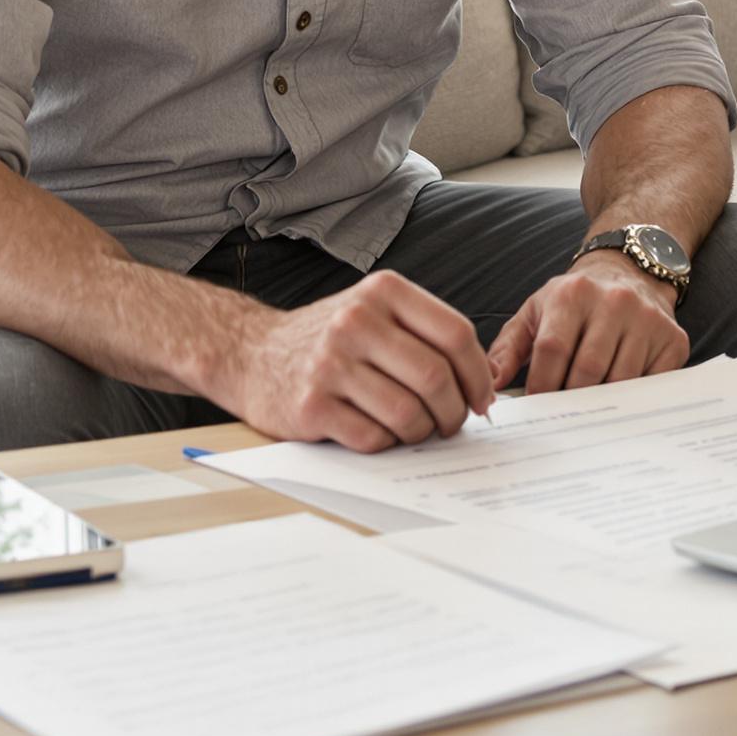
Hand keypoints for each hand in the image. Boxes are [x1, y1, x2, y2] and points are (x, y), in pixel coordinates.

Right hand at [228, 271, 495, 451]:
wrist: (252, 353)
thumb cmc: (330, 338)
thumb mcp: (376, 312)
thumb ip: (425, 333)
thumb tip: (483, 379)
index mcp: (382, 292)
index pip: (455, 333)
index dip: (478, 373)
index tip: (482, 398)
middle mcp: (356, 321)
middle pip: (435, 377)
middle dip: (454, 410)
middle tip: (452, 422)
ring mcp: (331, 363)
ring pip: (408, 413)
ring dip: (422, 432)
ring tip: (417, 429)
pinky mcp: (311, 406)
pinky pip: (373, 438)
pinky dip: (387, 443)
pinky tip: (380, 432)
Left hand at [487, 252, 689, 393]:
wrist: (629, 272)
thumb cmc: (575, 301)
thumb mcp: (536, 311)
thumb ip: (508, 347)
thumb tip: (489, 385)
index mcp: (573, 294)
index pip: (553, 349)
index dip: (541, 385)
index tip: (537, 406)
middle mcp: (614, 301)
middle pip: (588, 370)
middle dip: (571, 399)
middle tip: (563, 416)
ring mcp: (647, 319)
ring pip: (621, 381)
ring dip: (602, 403)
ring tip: (588, 410)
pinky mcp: (673, 338)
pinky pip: (652, 383)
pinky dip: (634, 399)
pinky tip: (621, 397)